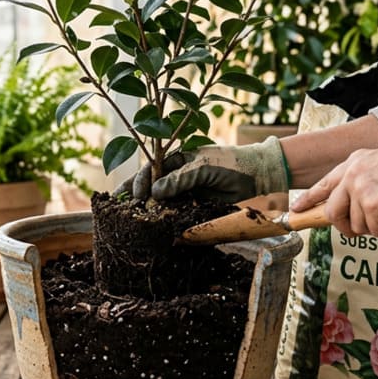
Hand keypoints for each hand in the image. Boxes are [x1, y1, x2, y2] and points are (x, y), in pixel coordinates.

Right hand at [114, 136, 290, 201]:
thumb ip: (180, 179)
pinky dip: (163, 214)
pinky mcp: (194, 201)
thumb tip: (155, 192)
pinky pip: (175, 207)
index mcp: (178, 158)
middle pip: (151, 182)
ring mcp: (185, 187)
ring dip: (147, 205)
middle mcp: (178, 172)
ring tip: (129, 215)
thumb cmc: (230, 163)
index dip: (141, 180)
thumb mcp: (203, 168)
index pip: (152, 167)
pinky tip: (152, 220)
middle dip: (136, 192)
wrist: (256, 174)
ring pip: (161, 197)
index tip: (138, 195)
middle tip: (120, 204)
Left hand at [290, 145, 377, 236]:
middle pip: (333, 213)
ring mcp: (360, 189)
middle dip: (347, 227)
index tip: (296, 209)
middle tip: (365, 228)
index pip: (324, 183)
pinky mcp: (372, 206)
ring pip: (357, 226)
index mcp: (354, 162)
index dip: (309, 199)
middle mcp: (352, 174)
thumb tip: (351, 213)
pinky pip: (376, 233)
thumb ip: (363, 183)